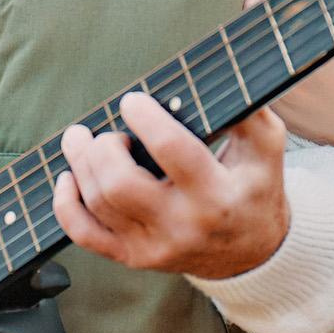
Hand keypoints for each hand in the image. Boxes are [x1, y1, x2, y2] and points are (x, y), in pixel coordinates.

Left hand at [51, 91, 289, 279]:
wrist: (252, 254)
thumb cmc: (255, 189)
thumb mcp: (267, 149)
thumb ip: (249, 111)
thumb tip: (219, 74)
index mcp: (216, 194)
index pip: (171, 150)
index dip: (144, 118)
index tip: (132, 101)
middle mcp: (182, 225)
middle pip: (119, 184)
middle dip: (101, 148)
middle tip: (106, 132)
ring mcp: (154, 247)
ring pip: (97, 203)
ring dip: (81, 165)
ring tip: (84, 142)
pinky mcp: (133, 258)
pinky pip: (84, 235)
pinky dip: (66, 204)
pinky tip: (69, 178)